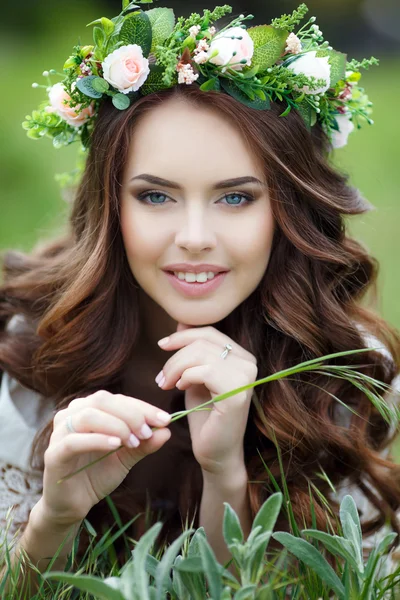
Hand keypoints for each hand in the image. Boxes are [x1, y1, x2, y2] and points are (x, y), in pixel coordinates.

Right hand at [40, 391, 171, 526]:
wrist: (73, 505)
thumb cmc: (97, 474)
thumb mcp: (126, 457)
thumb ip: (144, 444)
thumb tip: (167, 430)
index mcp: (90, 409)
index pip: (118, 399)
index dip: (143, 407)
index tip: (165, 420)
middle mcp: (72, 414)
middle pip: (103, 400)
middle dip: (131, 414)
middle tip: (148, 432)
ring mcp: (59, 433)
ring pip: (88, 416)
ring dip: (116, 425)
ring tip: (133, 441)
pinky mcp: (53, 454)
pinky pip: (74, 440)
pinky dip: (98, 440)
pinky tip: (116, 445)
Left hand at [157, 323, 257, 474]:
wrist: (215, 452)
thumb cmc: (204, 414)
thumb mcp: (194, 375)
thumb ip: (192, 351)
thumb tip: (181, 322)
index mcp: (242, 356)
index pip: (209, 332)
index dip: (182, 335)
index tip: (162, 346)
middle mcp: (249, 363)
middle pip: (203, 341)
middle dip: (175, 356)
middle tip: (161, 378)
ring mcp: (246, 378)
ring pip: (201, 354)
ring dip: (175, 368)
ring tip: (166, 384)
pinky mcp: (237, 394)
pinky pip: (205, 371)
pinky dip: (186, 377)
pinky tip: (180, 388)